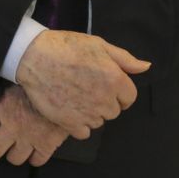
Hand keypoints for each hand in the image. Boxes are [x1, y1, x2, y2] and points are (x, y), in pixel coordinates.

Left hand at [0, 85, 66, 166]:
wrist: (68, 86)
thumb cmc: (39, 79)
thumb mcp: (12, 77)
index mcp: (1, 108)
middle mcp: (12, 126)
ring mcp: (30, 138)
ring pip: (14, 159)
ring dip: (12, 155)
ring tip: (14, 149)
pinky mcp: (47, 144)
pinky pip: (36, 161)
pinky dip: (34, 159)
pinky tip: (34, 152)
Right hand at [13, 30, 148, 139]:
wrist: (32, 56)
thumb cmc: (65, 47)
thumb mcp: (98, 44)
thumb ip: (125, 59)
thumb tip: (146, 67)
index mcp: (115, 80)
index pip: (129, 98)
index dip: (117, 91)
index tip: (103, 84)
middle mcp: (105, 100)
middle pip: (114, 111)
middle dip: (104, 101)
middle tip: (86, 87)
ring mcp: (87, 113)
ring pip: (99, 122)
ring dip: (91, 113)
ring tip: (75, 95)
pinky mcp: (70, 123)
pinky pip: (84, 132)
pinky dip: (78, 124)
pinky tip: (69, 109)